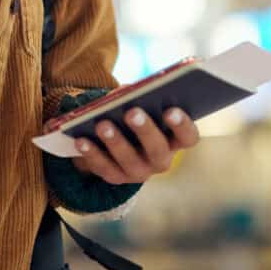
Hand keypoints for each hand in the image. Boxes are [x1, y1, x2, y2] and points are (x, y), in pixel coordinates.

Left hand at [70, 107, 199, 184]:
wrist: (117, 142)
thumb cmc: (136, 114)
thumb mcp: (142, 105)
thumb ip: (141, 97)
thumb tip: (129, 91)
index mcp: (175, 139)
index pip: (188, 137)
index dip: (182, 125)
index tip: (170, 110)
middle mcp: (161, 160)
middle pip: (157, 150)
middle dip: (144, 130)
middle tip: (132, 112)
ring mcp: (139, 172)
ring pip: (129, 162)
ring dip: (116, 142)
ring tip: (103, 124)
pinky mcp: (115, 178)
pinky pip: (103, 167)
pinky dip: (92, 153)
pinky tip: (81, 139)